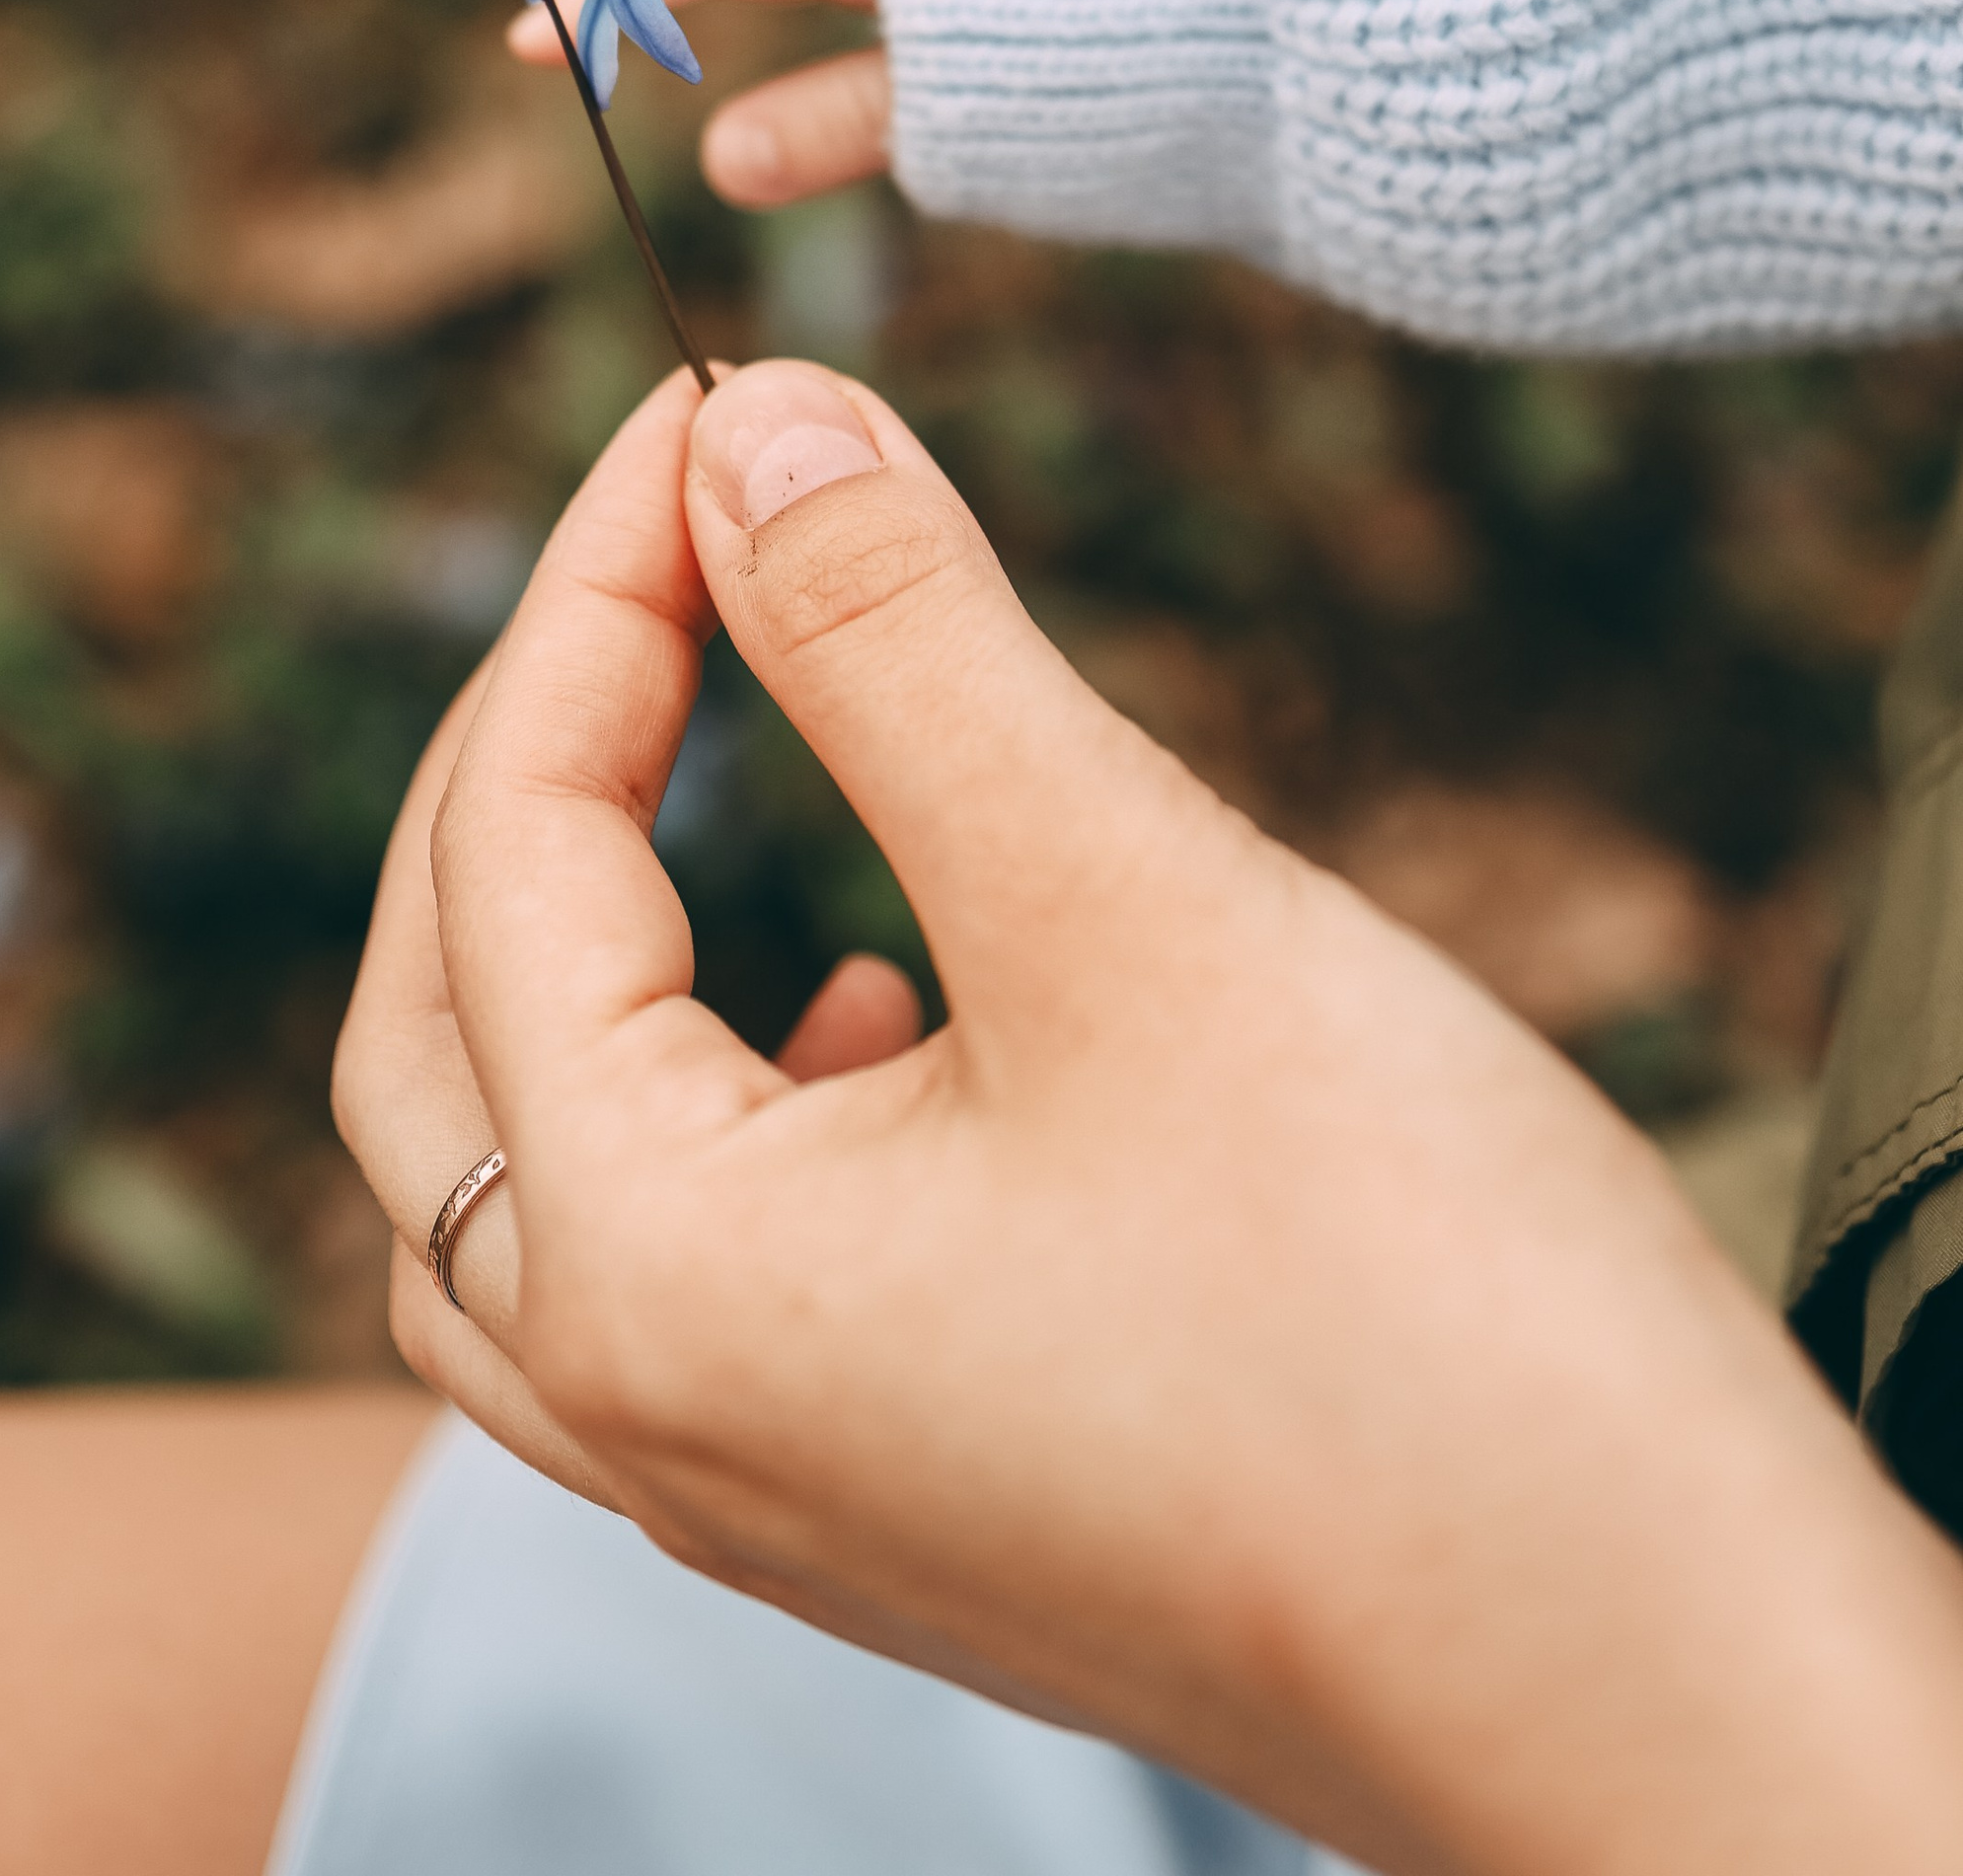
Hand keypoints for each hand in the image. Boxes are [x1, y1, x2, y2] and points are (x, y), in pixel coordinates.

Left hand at [335, 360, 1962, 1875]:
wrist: (1655, 1688)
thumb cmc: (1409, 1315)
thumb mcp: (1128, 902)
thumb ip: (899, 643)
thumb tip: (756, 422)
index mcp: (650, 1271)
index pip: (511, 848)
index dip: (596, 589)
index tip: (709, 405)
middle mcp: (655, 1414)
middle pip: (438, 1029)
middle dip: (530, 757)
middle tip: (667, 554)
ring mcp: (766, 1493)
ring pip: (526, 1175)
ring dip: (578, 942)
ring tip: (707, 762)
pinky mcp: (896, 1511)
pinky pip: (679, 1277)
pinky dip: (704, 1092)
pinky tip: (873, 1009)